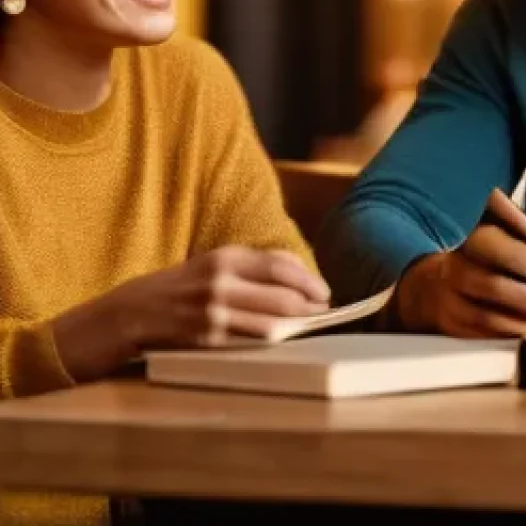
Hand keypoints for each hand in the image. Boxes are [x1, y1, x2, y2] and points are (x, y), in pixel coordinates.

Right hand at [52, 246, 330, 381]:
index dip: (308, 279)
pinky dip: (271, 341)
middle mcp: (220, 280)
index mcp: (225, 256)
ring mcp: (212, 311)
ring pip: (270, 321)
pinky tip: (283, 341)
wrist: (127, 313)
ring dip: (296, 327)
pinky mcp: (204, 339)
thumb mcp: (212, 265)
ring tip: (310, 327)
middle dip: (310, 305)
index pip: (280, 264)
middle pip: (281, 294)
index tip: (325, 291)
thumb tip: (299, 273)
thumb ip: (252, 267)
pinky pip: (248, 341)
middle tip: (325, 312)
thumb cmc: (178, 288)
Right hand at [394, 188, 525, 337]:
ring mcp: (448, 298)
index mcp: (475, 236)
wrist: (436, 286)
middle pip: (496, 284)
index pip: (507, 248)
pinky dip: (514, 338)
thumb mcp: (516, 245)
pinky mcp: (450, 326)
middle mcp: (455, 265)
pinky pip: (484, 337)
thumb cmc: (493, 262)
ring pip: (489, 315)